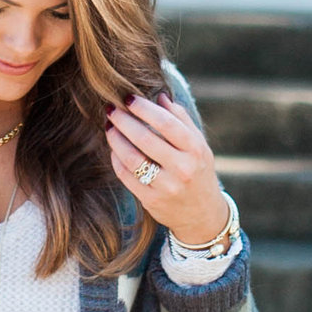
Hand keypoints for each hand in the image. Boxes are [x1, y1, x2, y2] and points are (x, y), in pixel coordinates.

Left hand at [106, 87, 228, 243]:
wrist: (202, 215)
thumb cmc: (198, 171)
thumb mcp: (199, 145)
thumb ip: (181, 120)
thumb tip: (160, 96)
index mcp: (195, 150)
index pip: (167, 123)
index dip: (144, 108)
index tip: (129, 98)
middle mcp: (182, 169)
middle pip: (145, 139)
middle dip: (124, 121)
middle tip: (111, 109)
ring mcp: (166, 187)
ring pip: (132, 159)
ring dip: (116, 140)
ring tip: (109, 127)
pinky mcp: (151, 201)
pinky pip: (127, 177)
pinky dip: (117, 160)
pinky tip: (114, 149)